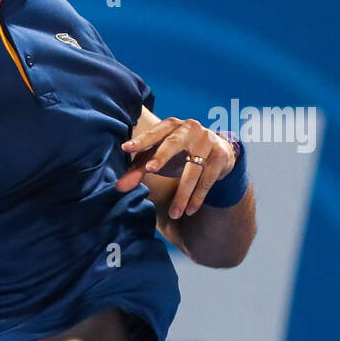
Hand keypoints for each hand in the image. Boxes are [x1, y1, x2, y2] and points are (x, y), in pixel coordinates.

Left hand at [117, 118, 236, 218]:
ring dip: (182, 194)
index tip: (125, 148)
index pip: (153, 133)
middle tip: (150, 169)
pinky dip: (198, 197)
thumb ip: (138, 170)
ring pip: (192, 169)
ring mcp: (207, 140)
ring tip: (174, 214)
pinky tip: (190, 210)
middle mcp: (189, 128)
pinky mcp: (220, 155)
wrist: (218, 151)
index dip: (140, 141)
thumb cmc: (178, 154)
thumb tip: (118, 188)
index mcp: (170, 126)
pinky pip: (207, 179)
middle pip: (173, 143)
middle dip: (162, 156)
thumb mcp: (158, 158)